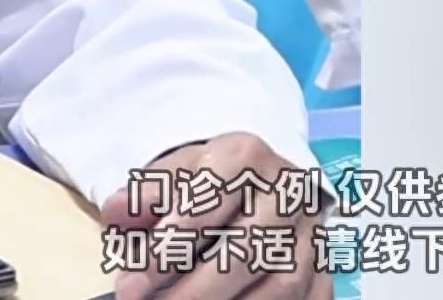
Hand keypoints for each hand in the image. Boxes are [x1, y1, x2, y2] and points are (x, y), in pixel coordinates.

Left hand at [101, 132, 331, 298]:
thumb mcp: (171, 171)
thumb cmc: (208, 177)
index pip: (202, 209)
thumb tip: (116, 213)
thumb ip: (143, 195)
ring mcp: (313, 230)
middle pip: (243, 251)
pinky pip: (309, 298)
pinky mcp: (326, 264)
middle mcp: (286, 191)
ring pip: (280, 283)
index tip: (130, 284)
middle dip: (192, 290)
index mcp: (244, 156)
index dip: (163, 251)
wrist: (260, 176)